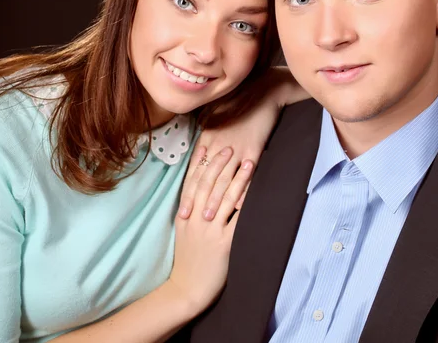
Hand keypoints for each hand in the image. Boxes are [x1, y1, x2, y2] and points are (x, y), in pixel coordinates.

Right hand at [168, 147, 253, 314]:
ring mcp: (210, 231)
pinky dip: (245, 203)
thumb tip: (205, 192)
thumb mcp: (184, 232)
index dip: (204, 164)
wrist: (187, 288)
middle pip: (209, 185)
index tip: (212, 149)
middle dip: (221, 165)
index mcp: (186, 215)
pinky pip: (237, 219)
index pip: (194, 183)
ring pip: (225, 198)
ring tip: (248, 163)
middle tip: (231, 148)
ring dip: (238, 179)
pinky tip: (253, 192)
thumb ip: (192, 212)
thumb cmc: (188, 259)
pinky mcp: (223, 243)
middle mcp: (196, 219)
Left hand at [179, 96, 279, 220]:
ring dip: (215, 200)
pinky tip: (238, 206)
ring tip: (209, 218)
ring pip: (223, 179)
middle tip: (189, 219)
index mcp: (207, 138)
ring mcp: (236, 149)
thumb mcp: (217, 117)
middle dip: (196, 200)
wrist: (263, 92)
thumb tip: (201, 154)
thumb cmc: (240, 104)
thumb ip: (208, 137)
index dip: (187, 191)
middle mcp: (218, 145)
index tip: (181, 209)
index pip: (194, 170)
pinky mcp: (253, 150)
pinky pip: (246, 174)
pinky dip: (242, 190)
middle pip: (204, 178)